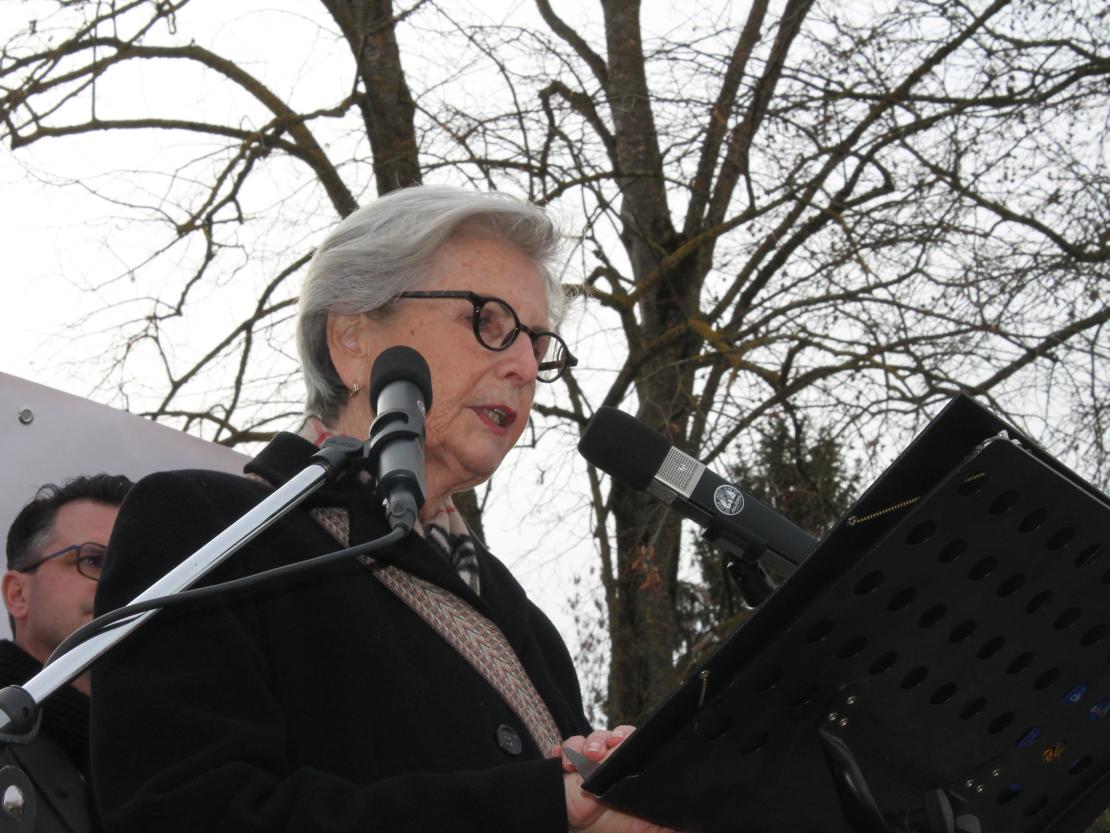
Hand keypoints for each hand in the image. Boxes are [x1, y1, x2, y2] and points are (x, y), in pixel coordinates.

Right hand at [551, 727, 681, 832]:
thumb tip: (693, 827)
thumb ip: (666, 827)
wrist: (579, 830)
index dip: (629, 737)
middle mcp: (607, 759)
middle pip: (610, 735)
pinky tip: (565, 763)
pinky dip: (562, 753)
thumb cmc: (611, 825)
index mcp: (627, 767)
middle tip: (608, 747)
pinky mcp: (565, 766)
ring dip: (587, 744)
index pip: (633, 742)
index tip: (625, 740)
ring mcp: (585, 760)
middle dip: (608, 737)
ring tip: (589, 757)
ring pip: (587, 739)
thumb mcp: (644, 829)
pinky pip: (562, 750)